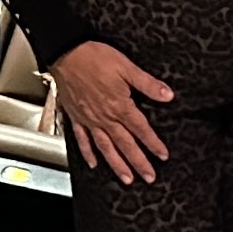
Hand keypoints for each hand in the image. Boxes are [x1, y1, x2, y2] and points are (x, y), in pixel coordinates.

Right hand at [48, 40, 174, 183]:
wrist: (65, 53)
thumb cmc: (93, 57)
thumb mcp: (126, 67)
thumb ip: (147, 84)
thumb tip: (167, 95)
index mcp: (119, 105)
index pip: (141, 129)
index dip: (153, 143)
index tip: (162, 155)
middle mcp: (104, 117)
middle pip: (125, 144)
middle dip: (138, 162)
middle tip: (149, 177)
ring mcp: (89, 119)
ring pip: (105, 147)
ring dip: (117, 164)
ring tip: (127, 178)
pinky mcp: (76, 117)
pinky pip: (82, 140)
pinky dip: (88, 153)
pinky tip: (94, 163)